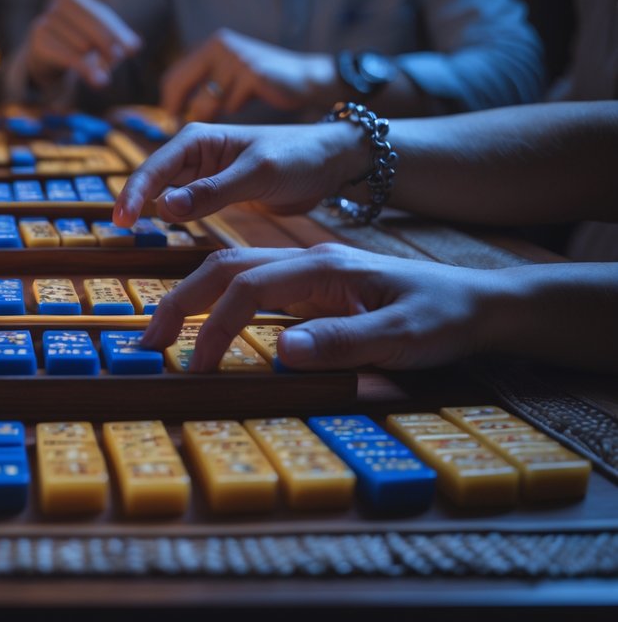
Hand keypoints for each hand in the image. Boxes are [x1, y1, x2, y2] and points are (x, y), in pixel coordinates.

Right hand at [25, 0, 141, 90]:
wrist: (41, 56)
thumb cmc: (75, 41)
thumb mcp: (99, 36)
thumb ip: (120, 39)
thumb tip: (135, 46)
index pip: (101, 17)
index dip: (118, 35)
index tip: (131, 52)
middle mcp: (55, 6)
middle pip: (93, 31)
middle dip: (109, 49)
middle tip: (118, 63)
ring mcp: (44, 23)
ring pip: (83, 46)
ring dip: (96, 63)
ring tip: (102, 75)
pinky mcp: (38, 44)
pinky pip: (69, 57)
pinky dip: (86, 70)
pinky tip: (99, 81)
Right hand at [112, 120, 370, 224]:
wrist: (332, 164)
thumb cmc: (299, 157)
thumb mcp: (257, 173)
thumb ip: (211, 191)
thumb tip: (163, 207)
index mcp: (198, 139)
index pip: (154, 167)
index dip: (134, 193)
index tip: (121, 221)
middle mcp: (194, 156)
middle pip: (152, 181)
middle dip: (134, 202)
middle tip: (118, 232)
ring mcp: (203, 176)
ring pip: (166, 195)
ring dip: (150, 212)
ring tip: (130, 235)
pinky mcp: (215, 194)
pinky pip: (186, 207)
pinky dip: (174, 220)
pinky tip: (165, 235)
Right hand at [139, 244, 509, 371]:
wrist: (481, 303)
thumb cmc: (446, 319)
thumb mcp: (404, 338)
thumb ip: (344, 343)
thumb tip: (283, 353)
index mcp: (325, 268)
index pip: (249, 289)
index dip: (215, 327)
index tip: (195, 366)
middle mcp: (309, 263)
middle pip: (225, 269)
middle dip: (181, 303)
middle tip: (146, 342)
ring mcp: (309, 272)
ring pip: (233, 272)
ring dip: (192, 299)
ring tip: (162, 333)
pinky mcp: (313, 286)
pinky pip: (252, 286)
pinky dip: (217, 301)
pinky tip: (207, 322)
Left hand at [160, 29, 337, 120]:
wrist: (306, 78)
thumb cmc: (261, 84)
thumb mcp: (227, 77)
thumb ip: (202, 85)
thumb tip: (172, 111)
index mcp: (210, 46)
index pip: (173, 75)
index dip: (168, 100)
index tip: (172, 119)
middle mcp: (219, 47)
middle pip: (179, 84)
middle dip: (178, 110)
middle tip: (182, 127)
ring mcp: (235, 59)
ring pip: (205, 101)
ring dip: (216, 112)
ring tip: (233, 105)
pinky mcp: (251, 74)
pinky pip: (230, 105)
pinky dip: (236, 109)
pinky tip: (250, 100)